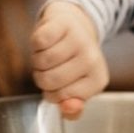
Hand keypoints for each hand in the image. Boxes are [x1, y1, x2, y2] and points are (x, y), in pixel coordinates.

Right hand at [29, 0, 107, 118]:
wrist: (73, 25)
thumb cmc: (72, 61)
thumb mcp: (76, 88)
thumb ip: (72, 109)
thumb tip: (68, 108)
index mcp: (98, 80)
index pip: (61, 98)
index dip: (52, 93)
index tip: (59, 83)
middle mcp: (92, 59)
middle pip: (49, 80)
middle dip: (41, 77)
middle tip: (51, 68)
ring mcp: (79, 39)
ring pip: (41, 61)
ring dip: (37, 60)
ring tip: (48, 54)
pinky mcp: (63, 23)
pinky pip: (38, 42)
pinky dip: (36, 44)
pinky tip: (46, 41)